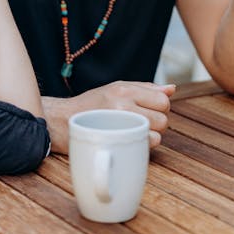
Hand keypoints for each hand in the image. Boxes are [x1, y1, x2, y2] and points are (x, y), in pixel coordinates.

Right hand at [44, 81, 174, 152]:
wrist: (61, 121)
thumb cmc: (90, 106)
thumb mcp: (116, 89)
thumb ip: (145, 89)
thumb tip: (172, 88)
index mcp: (124, 88)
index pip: (163, 100)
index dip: (160, 109)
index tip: (147, 112)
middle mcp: (123, 102)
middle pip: (163, 117)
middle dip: (157, 123)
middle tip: (139, 124)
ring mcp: (120, 121)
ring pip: (158, 133)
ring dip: (150, 136)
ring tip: (133, 133)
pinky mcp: (117, 138)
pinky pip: (147, 144)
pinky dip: (143, 145)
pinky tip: (129, 142)